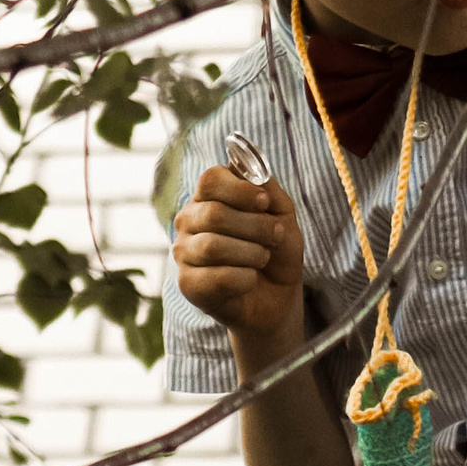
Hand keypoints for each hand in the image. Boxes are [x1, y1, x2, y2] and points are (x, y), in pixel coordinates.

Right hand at [174, 163, 304, 368]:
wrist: (276, 298)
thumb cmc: (276, 252)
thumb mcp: (282, 215)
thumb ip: (268, 188)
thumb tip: (250, 167)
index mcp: (208, 197)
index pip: (210, 179)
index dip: (240, 190)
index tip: (264, 202)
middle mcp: (189, 220)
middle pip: (215, 213)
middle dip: (256, 227)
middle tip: (276, 236)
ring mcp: (184, 252)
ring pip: (214, 246)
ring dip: (252, 253)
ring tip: (263, 259)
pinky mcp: (187, 284)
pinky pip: (217, 277)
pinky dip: (245, 279)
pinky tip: (250, 280)